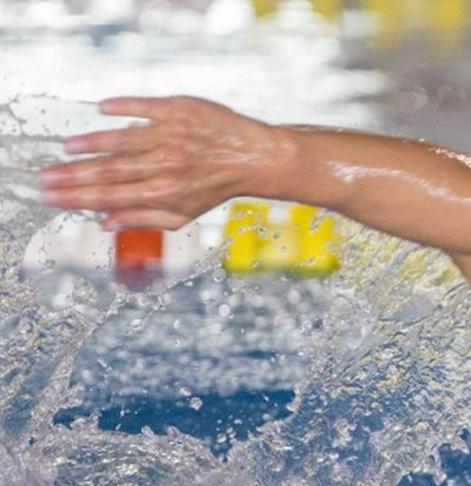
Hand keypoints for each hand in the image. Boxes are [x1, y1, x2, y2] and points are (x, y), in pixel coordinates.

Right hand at [38, 96, 288, 229]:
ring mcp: (172, 136)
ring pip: (122, 139)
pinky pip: (145, 107)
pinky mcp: (180, 111)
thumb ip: (142, 218)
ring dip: (91, 143)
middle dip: (73, 176)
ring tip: (67, 148)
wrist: (254, 158)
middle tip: (45, 176)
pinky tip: (102, 109)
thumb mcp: (183, 213)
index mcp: (163, 193)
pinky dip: (123, 107)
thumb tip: (103, 223)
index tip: (51, 195)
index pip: (110, 197)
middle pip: (109, 171)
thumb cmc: (216, 187)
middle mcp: (166, 165)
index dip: (77, 197)